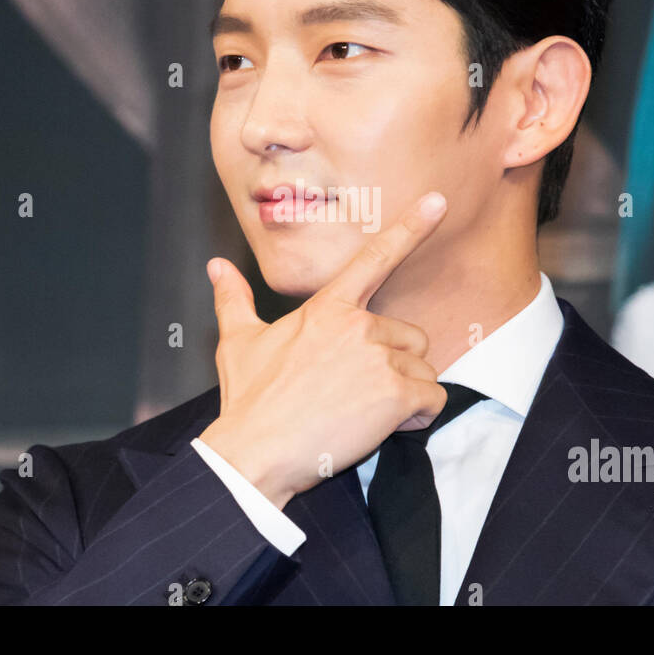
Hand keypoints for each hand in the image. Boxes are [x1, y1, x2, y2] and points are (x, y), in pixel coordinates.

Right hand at [197, 191, 450, 509]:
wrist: (254, 453)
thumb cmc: (248, 402)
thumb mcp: (237, 343)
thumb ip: (233, 299)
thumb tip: (216, 267)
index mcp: (326, 309)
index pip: (375, 259)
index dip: (411, 227)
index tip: (438, 201)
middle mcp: (357, 326)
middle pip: (409, 337)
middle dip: (392, 366)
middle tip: (355, 394)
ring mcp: (377, 358)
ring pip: (422, 371)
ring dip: (403, 395)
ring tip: (362, 414)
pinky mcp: (394, 393)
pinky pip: (431, 400)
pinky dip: (416, 418)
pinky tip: (382, 428)